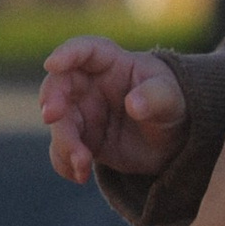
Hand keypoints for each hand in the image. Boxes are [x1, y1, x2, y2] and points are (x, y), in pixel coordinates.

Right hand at [41, 37, 190, 186]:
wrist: (172, 141)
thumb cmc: (171, 105)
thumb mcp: (171, 100)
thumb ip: (156, 97)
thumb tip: (134, 104)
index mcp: (112, 63)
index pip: (86, 50)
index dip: (67, 53)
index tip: (52, 64)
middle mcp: (90, 84)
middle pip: (60, 85)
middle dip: (53, 100)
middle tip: (53, 117)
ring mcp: (83, 112)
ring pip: (59, 123)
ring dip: (63, 142)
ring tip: (82, 163)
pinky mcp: (81, 139)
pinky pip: (62, 150)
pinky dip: (65, 163)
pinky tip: (79, 175)